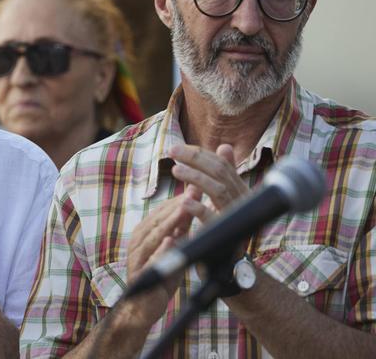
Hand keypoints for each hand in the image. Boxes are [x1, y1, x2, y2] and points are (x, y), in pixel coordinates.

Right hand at [124, 186, 200, 328]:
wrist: (143, 308)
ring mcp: (136, 258)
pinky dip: (161, 250)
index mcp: (144, 233)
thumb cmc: (161, 275)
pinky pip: (151, 260)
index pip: (161, 212)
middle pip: (157, 220)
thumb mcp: (175, 248)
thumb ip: (181, 226)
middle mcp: (137, 242)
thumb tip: (191, 200)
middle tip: (192, 192)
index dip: (178, 199)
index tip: (195, 186)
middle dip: (176, 206)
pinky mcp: (139, 274)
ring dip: (169, 222)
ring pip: (153, 236)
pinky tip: (171, 241)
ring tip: (183, 210)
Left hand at [168, 143, 251, 259]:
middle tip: (172, 151)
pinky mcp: (226, 237)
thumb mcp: (224, 201)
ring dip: (195, 178)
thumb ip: (225, 175)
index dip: (199, 154)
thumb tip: (224, 146)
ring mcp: (237, 219)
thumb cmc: (224, 231)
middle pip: (220, 172)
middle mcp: (243, 202)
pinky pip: (213, 219)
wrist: (227, 268)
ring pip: (218, 191)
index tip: (177, 148)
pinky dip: (199, 208)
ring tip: (175, 170)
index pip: (221, 165)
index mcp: (242, 191)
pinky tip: (184, 200)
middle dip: (195, 159)